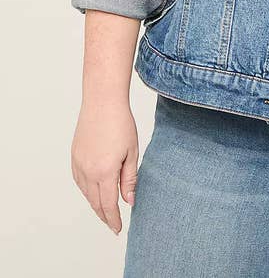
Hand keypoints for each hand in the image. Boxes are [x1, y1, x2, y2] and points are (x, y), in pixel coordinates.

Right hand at [71, 99, 139, 235]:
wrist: (102, 102)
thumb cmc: (121, 123)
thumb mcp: (132, 152)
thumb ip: (129, 179)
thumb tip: (129, 201)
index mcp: (105, 172)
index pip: (108, 204)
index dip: (113, 219)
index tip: (118, 229)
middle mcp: (88, 171)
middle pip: (95, 202)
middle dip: (104, 216)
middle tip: (112, 225)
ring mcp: (79, 164)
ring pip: (86, 193)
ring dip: (95, 204)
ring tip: (105, 211)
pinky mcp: (74, 157)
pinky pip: (79, 181)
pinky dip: (87, 190)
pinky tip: (94, 191)